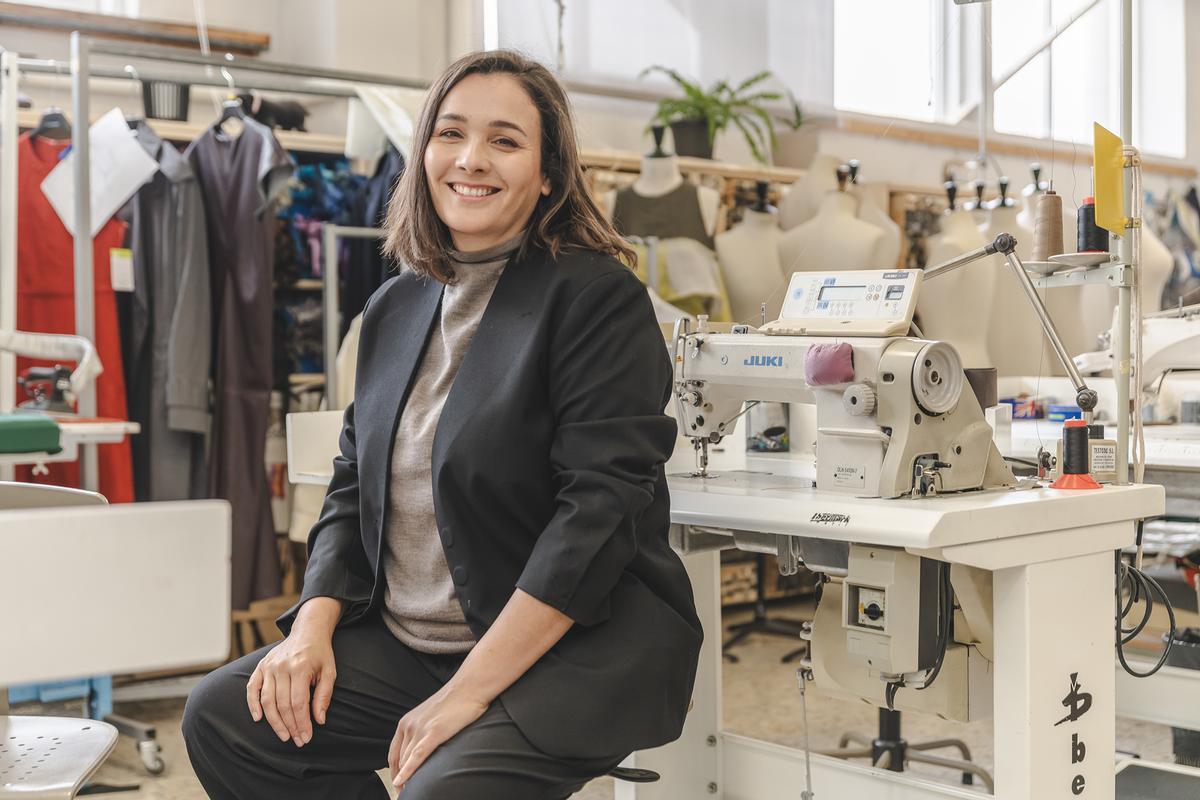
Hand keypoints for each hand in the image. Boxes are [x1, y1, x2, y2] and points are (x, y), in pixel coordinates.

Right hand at [245, 598, 340, 746]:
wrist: (308, 631)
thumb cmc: (320, 653)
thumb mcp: (330, 671)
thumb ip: (324, 695)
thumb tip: (319, 720)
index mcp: (301, 667)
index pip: (299, 703)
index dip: (302, 723)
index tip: (306, 737)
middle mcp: (282, 667)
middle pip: (283, 704)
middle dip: (290, 726)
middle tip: (297, 740)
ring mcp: (269, 666)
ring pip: (267, 700)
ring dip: (274, 721)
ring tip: (284, 735)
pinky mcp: (261, 666)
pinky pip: (252, 688)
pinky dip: (252, 704)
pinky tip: (258, 718)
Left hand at [389, 686, 487, 790]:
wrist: (470, 687)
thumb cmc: (457, 700)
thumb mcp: (433, 716)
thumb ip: (424, 730)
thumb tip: (425, 747)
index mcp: (406, 721)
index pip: (394, 753)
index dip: (394, 772)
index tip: (398, 784)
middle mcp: (409, 725)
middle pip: (400, 760)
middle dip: (400, 779)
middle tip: (403, 794)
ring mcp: (420, 729)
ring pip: (408, 761)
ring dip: (406, 780)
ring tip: (408, 793)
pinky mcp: (434, 733)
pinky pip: (416, 757)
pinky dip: (407, 772)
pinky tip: (401, 782)